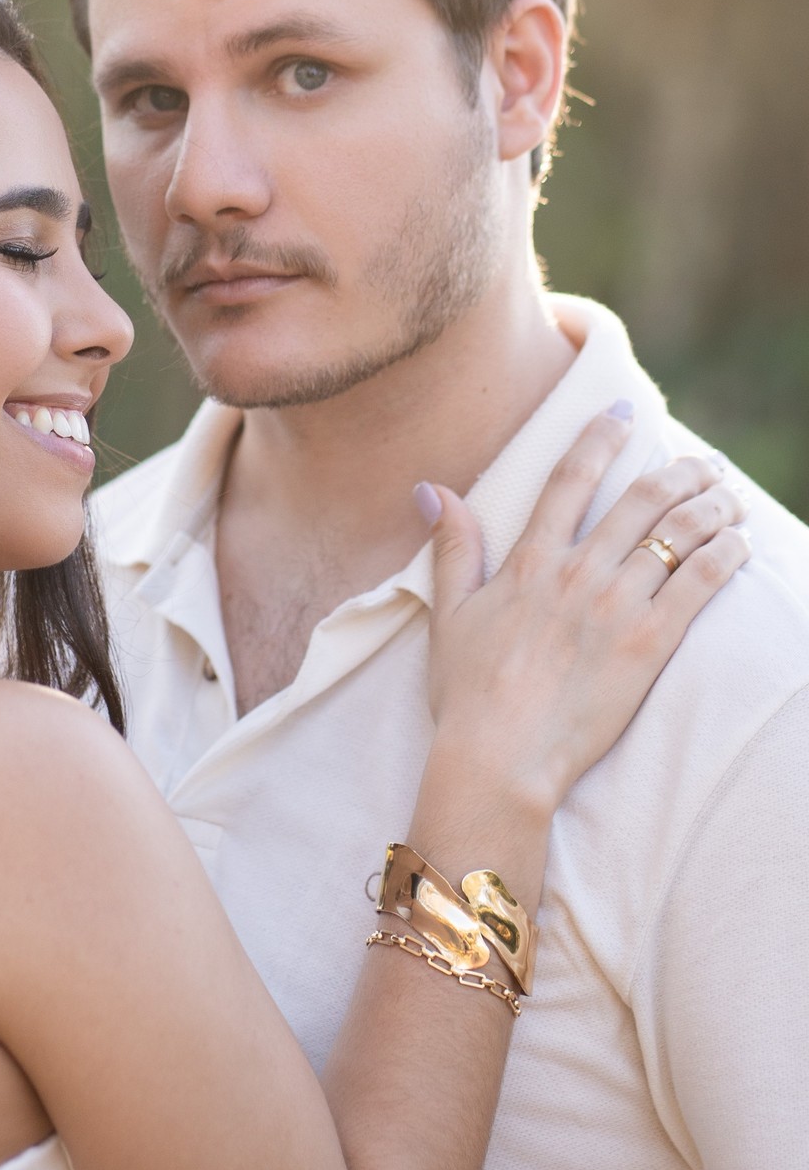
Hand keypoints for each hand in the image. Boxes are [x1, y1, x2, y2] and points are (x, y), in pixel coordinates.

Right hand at [420, 408, 749, 816]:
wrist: (500, 757)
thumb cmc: (468, 694)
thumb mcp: (449, 614)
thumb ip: (451, 546)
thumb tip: (431, 489)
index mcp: (530, 561)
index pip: (571, 478)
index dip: (600, 438)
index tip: (625, 412)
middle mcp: (577, 572)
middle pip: (641, 499)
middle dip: (679, 471)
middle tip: (703, 463)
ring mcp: (616, 606)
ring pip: (677, 533)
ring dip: (711, 506)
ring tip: (729, 497)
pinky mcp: (649, 644)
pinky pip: (699, 583)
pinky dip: (724, 553)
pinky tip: (739, 541)